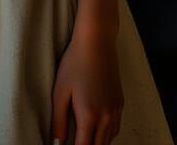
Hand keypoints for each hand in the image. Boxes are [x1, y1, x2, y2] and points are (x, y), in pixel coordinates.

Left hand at [50, 28, 123, 144]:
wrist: (97, 42)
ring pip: (109, 140)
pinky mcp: (120, 103)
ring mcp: (116, 110)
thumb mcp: (60, 91)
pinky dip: (107, 136)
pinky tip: (97, 131)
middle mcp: (106, 117)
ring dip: (97, 144)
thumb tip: (57, 142)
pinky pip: (115, 128)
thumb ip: (58, 120)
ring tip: (84, 139)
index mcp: (89, 116)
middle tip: (75, 142)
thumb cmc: (74, 63)